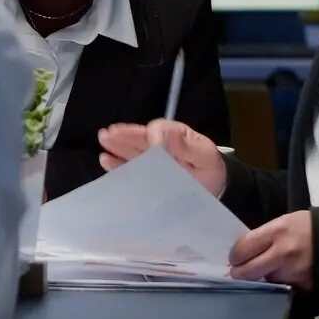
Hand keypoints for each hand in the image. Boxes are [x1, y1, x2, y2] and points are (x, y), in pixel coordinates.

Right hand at [99, 119, 226, 198]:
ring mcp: (151, 161)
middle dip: (124, 135)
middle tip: (108, 133)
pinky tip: (106, 160)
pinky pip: (129, 169)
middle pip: (139, 138)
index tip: (150, 141)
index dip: (153, 134)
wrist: (215, 188)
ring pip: (131, 150)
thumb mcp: (204, 155)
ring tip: (104, 141)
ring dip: (116, 146)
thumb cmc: (209, 167)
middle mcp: (159, 146)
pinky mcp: (146, 177)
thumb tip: (165, 133)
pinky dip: (117, 166)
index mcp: (174, 136)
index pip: (160, 130)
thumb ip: (187, 145)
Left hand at [229, 211, 312, 288]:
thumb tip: (244, 251)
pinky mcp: (301, 288)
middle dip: (240, 273)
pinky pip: (281, 289)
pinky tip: (285, 277)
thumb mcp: (286, 222)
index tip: (235, 258)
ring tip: (270, 270)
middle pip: (247, 272)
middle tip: (241, 271)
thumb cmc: (312, 228)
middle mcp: (282, 254)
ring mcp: (292, 273)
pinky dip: (280, 285)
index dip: (235, 256)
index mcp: (276, 232)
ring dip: (263, 279)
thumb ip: (265, 236)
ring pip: (263, 282)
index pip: (242, 249)